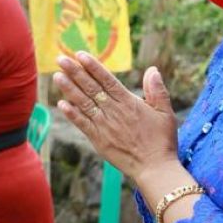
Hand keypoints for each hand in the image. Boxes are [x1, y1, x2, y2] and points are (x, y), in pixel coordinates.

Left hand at [54, 53, 179, 182]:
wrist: (155, 168)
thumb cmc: (162, 141)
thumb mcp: (165, 113)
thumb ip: (157, 90)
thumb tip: (152, 69)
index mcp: (129, 102)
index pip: (107, 80)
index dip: (93, 67)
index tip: (81, 55)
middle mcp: (114, 111)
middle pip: (91, 88)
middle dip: (76, 72)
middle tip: (62, 59)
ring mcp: (104, 125)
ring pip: (84, 103)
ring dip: (69, 89)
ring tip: (57, 76)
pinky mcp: (98, 140)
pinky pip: (82, 124)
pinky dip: (71, 114)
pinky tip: (61, 104)